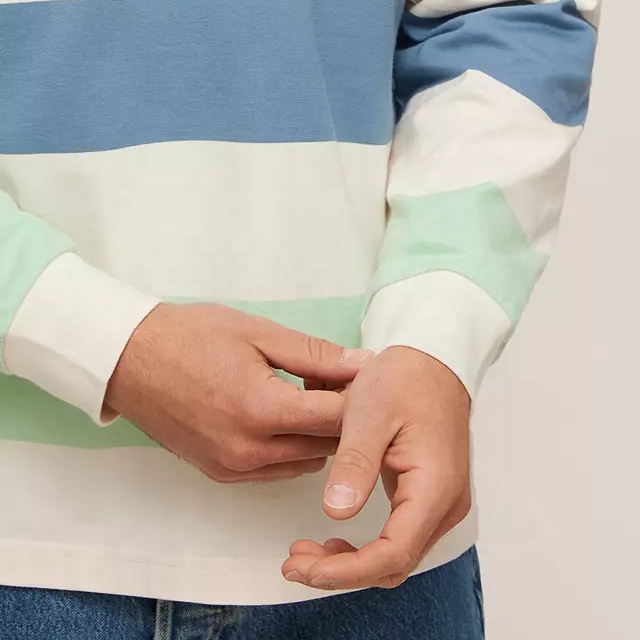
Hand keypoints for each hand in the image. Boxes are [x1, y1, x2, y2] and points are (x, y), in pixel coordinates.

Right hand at [105, 302, 371, 482]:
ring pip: (306, 462)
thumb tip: (364, 365)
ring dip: (317, 435)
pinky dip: (291, 449)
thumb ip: (315, 354)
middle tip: (337, 385)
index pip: (338, 418)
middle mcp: (249, 450)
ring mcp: (233, 468)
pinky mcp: (221, 474)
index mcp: (261, 410)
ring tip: (306, 398)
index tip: (366, 380)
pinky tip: (282, 418)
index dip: (360, 398)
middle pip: (327, 445)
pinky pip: (277, 471)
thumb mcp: (258, 333)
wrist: (129, 359)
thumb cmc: (191, 336)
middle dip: (343, 418)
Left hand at [282, 346, 470, 588]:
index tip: (306, 569)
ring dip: (350, 563)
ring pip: (395, 555)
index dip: (347, 571)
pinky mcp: (427, 496)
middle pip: (394, 563)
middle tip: (295, 563)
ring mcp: (439, 502)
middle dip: (342, 572)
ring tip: (305, 555)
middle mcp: (445, 503)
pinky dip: (363, 547)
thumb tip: (336, 512)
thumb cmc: (404, 379)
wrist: (431, 362)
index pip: (392, 553)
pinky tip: (332, 538)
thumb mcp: (370, 413)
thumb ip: (356, 464)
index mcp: (434, 485)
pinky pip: (397, 537)